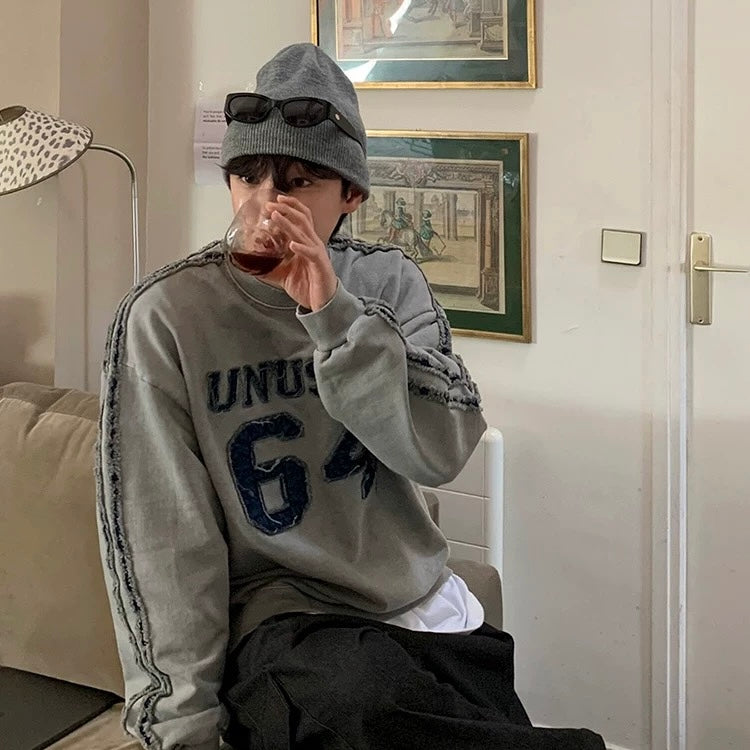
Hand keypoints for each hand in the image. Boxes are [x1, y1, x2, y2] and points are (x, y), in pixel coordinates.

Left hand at [261, 195, 337, 311]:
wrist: (323, 304)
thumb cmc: (308, 287)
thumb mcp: (284, 274)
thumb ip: (270, 266)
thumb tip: (251, 264)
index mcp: (306, 243)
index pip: (301, 218)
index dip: (290, 207)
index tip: (275, 201)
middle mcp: (313, 244)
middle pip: (303, 219)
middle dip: (287, 209)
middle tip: (271, 205)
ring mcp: (317, 254)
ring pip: (304, 233)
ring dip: (288, 224)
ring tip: (276, 216)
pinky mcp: (320, 265)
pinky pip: (311, 253)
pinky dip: (301, 248)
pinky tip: (292, 244)